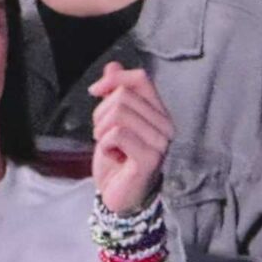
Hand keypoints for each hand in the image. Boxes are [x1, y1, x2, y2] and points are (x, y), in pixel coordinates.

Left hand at [89, 62, 174, 214]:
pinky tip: (112, 155)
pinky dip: (106, 144)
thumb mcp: (110, 121)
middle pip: (124, 95)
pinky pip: (118, 134)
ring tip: (107, 145)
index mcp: (158, 112)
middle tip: (102, 133)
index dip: (114, 80)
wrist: (118, 195)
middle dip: (101, 112)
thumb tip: (113, 66)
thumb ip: (115, 93)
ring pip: (119, 113)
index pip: (140, 79)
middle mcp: (165, 125)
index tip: (95, 91)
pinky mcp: (150, 159)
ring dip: (102, 129)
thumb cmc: (117, 159)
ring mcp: (160, 142)